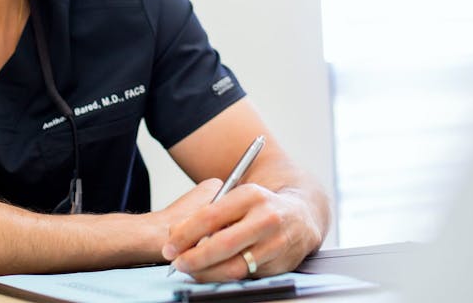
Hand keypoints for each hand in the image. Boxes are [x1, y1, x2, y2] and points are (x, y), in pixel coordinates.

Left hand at [161, 184, 323, 281]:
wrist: (302, 216)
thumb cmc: (260, 206)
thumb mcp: (236, 198)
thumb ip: (208, 212)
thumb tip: (175, 233)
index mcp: (251, 195)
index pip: (210, 216)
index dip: (185, 234)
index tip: (170, 246)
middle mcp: (266, 218)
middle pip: (222, 244)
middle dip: (194, 258)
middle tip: (177, 263)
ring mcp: (275, 243)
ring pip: (234, 266)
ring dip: (207, 273)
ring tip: (191, 271)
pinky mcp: (280, 264)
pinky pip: (247, 276)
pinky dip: (225, 277)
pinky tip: (213, 273)